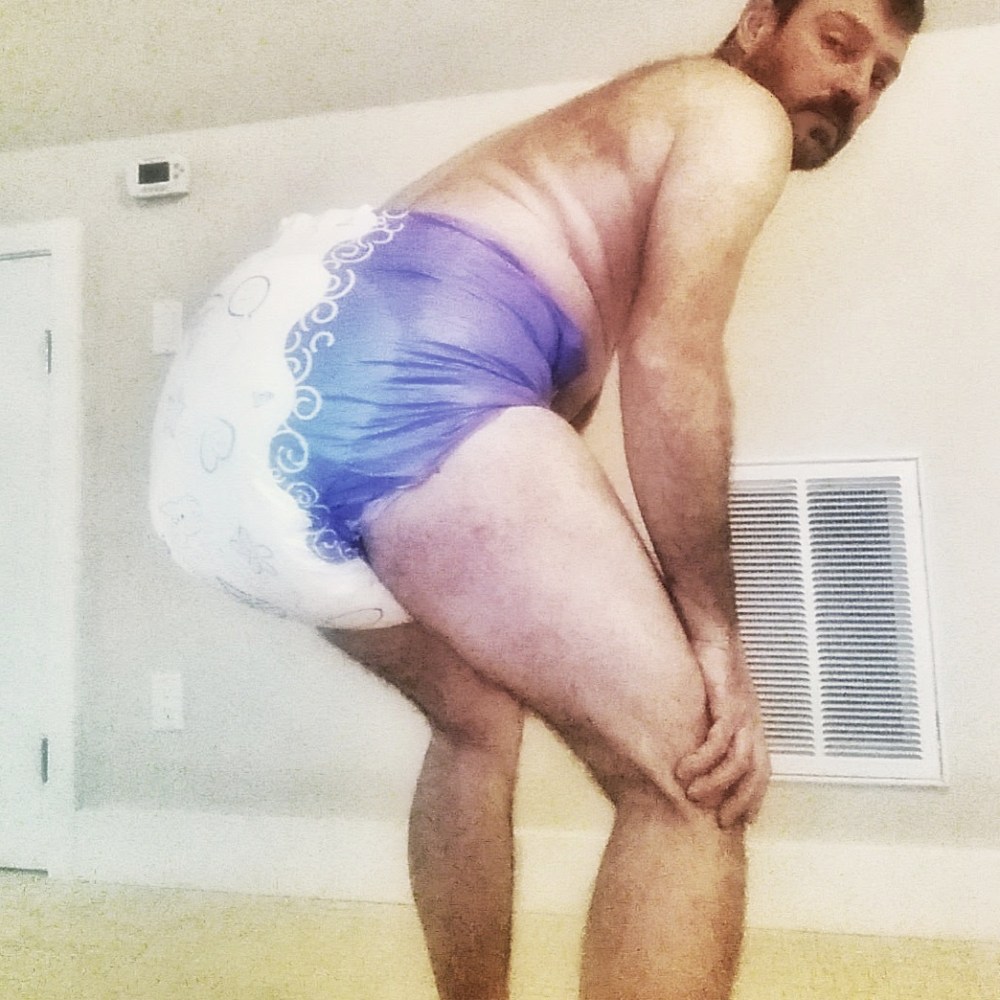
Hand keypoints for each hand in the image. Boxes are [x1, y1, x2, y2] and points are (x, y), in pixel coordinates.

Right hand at [675, 638, 770, 827]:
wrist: (710, 628)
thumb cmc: (706, 661)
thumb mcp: (708, 699)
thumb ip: (705, 722)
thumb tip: (689, 746)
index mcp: (750, 722)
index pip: (761, 770)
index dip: (753, 797)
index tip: (739, 821)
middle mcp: (751, 721)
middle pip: (756, 772)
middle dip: (741, 801)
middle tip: (720, 823)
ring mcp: (741, 712)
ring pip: (739, 762)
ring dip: (717, 784)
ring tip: (692, 796)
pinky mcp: (726, 701)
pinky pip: (719, 740)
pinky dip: (703, 759)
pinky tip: (684, 769)